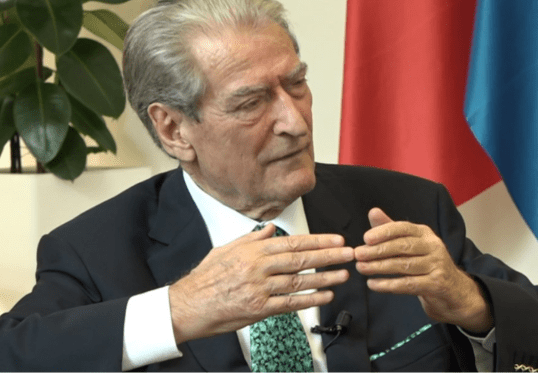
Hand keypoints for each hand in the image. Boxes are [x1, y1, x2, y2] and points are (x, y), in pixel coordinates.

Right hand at [169, 223, 353, 342]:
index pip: (292, 242)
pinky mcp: (258, 309)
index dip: (317, 241)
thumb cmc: (206, 277)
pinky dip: (309, 300)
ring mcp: (259, 288)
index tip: (335, 240)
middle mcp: (258, 267)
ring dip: (325, 277)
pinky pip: (289, 304)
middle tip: (349, 253)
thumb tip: (269, 229)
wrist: (188, 304)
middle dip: (328, 256)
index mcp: (252, 250)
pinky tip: (326, 297)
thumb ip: (252, 238)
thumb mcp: (226, 248)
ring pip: (299, 281)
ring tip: (344, 274)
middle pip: (300, 259)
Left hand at [355, 208, 492, 333]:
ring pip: (404, 265)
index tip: (366, 238)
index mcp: (425, 233)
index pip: (403, 228)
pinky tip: (373, 284)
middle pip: (403, 246)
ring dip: (380, 267)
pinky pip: (409, 284)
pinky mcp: (437, 284)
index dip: (384, 232)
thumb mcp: (410, 243)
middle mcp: (433, 246)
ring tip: (361, 268)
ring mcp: (437, 265)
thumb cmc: (426, 263)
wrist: (454, 290)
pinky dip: (389, 285)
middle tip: (358, 254)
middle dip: (378, 250)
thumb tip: (373, 212)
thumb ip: (390, 228)